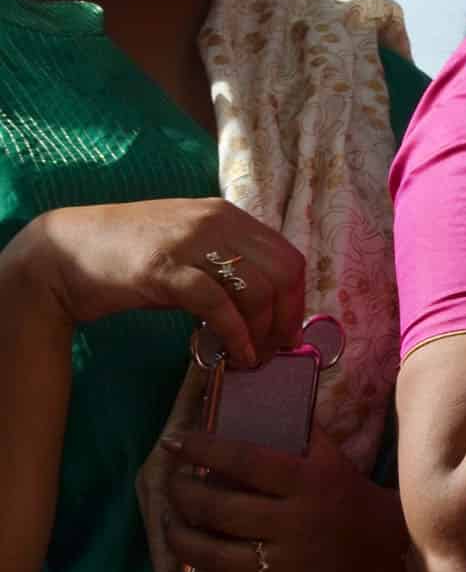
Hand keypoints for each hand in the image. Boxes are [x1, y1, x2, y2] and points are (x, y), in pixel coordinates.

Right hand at [5, 200, 305, 368]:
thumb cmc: (129, 257)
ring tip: (253, 356)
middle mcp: (216, 221)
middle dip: (286, 318)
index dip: (296, 300)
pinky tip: (235, 355)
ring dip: (263, 331)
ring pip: (257, 288)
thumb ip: (228, 270)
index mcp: (227, 215)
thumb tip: (268, 312)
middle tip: (276, 349)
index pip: (287, 257)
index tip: (289, 332)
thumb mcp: (190, 252)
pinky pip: (218, 304)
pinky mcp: (164, 268)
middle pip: (282, 273)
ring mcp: (190, 242)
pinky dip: (236, 334)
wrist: (63, 253)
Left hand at [154, 425, 407, 571]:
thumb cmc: (351, 497)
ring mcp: (287, 568)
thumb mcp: (332, 457)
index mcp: (307, 483)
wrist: (389, 551)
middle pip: (219, 510)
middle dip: (183, 494)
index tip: (174, 442)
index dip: (201, 449)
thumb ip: (298, 431)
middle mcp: (294, 524)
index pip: (243, 460)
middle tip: (172, 485)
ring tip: (169, 524)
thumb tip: (256, 399)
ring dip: (179, 538)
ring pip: (214, 556)